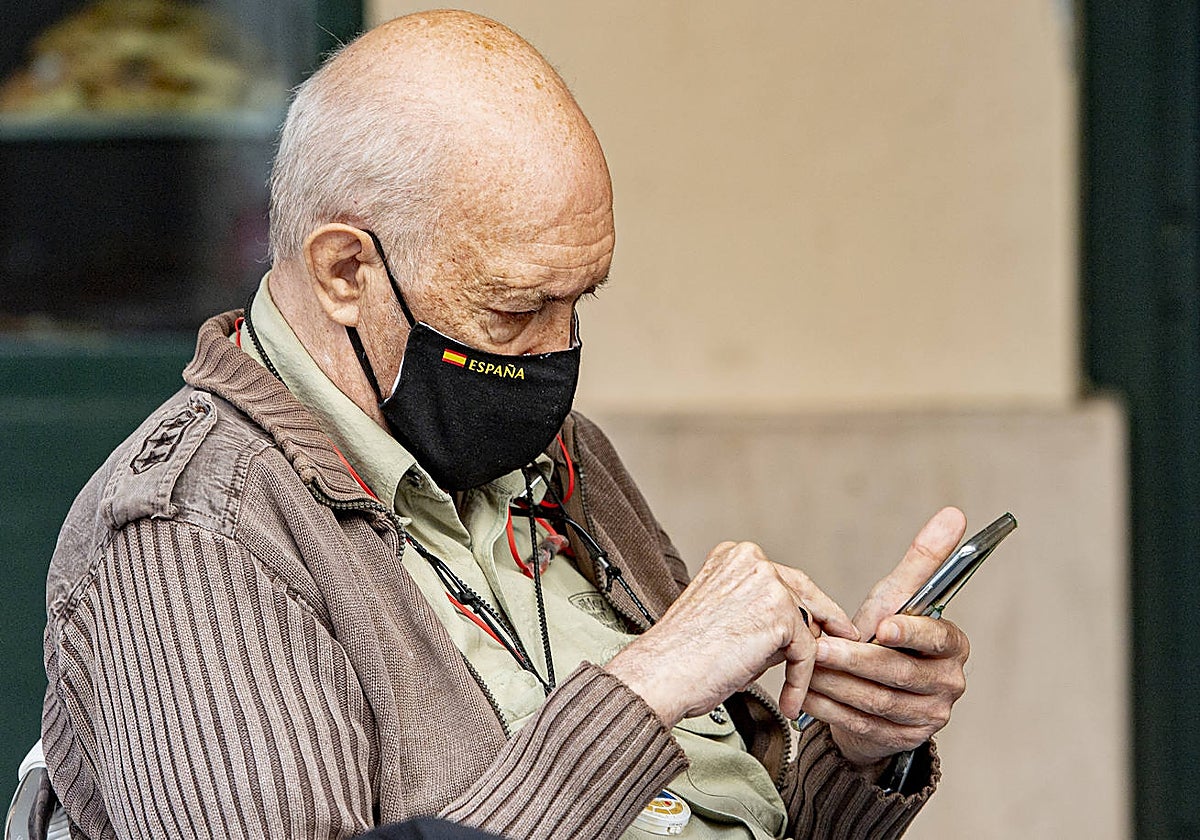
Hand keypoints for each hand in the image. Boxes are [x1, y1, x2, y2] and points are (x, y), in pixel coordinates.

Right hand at [605, 540, 858, 726]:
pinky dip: (801, 682)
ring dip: (805, 661)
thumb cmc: (682, 657)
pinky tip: (790, 704)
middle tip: (844, 646)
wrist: (660, 674)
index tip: (824, 628)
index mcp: (732, 555)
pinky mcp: (779, 613)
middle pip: (804, 592)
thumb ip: (762, 616)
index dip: (804, 607)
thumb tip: (804, 632)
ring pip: (807, 624)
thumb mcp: (725, 619)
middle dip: (825, 623)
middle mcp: (751, 559)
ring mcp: (766, 581)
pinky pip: (806, 653)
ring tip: (797, 692)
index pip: (783, 578)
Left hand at [801, 507, 971, 766]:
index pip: (937, 639)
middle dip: (854, 659)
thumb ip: (923, 560)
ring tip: (804, 666)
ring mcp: (928, 717)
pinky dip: (829, 707)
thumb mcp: (899, 598)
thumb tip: (953, 512)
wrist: (877, 696)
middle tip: (818, 648)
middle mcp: (949, 684)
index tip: (881, 625)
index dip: (910, 633)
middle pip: (898, 673)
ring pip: (876, 700)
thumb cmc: (887, 637)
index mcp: (953, 646)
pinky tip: (806, 691)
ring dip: (836, 684)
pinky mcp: (902, 740)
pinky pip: (860, 724)